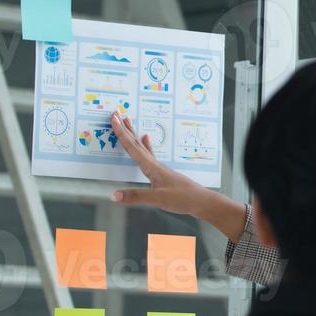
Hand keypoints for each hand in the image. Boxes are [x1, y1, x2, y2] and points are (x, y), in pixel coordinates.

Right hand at [108, 112, 244, 238]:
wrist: (201, 201)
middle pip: (137, 143)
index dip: (122, 133)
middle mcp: (155, 164)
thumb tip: (113, 195)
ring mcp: (159, 168)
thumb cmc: (183, 198)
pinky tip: (146, 139)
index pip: (133, 148)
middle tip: (117, 114)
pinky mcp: (163, 173)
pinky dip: (146, 145)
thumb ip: (136, 196)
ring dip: (133, 134)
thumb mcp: (158, 199)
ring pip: (143, 147)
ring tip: (128, 122)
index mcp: (152, 167)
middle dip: (125, 129)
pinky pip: (150, 155)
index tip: (114, 119)